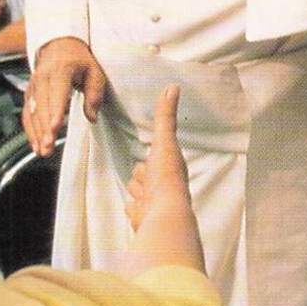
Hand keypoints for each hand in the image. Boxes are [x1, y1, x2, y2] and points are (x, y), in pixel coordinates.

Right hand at [23, 36, 107, 156]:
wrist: (58, 46)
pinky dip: (30, 130)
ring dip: (36, 132)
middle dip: (44, 127)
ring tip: (42, 151)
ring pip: (32, 112)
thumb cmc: (79, 61)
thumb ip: (94, 93)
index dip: (55, 110)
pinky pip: (27, 114)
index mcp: (60, 70)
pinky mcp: (29, 94)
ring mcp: (33, 86)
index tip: (56, 126)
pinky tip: (35, 145)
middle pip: (42, 105)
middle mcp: (43, 78)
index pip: (57, 92)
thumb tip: (91, 116)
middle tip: (48, 146)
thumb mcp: (94, 71)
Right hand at [122, 85, 202, 275]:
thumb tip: (173, 87)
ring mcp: (153, 203)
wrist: (162, 214)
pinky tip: (134, 207)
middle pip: (146, 175)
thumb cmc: (165, 177)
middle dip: (142, 174)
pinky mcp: (143, 217)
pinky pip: (134, 209)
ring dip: (137, 190)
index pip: (158, 158)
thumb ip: (165, 117)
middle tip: (143, 172)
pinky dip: (133, 207)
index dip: (154, 155)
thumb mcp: (164, 141)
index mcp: (170, 167)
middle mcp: (164, 185)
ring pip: (139, 192)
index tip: (153, 151)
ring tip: (138, 190)